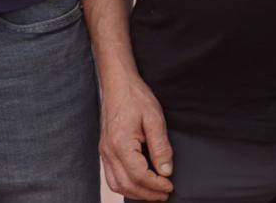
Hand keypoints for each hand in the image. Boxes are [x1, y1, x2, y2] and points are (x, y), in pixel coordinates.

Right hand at [98, 72, 173, 200]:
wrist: (117, 83)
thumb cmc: (135, 97)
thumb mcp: (154, 118)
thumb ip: (161, 147)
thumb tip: (166, 171)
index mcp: (120, 143)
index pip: (139, 175)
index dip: (156, 185)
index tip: (170, 185)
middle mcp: (108, 150)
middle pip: (127, 184)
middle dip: (148, 194)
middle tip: (166, 194)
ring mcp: (104, 151)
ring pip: (116, 184)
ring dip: (136, 192)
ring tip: (154, 192)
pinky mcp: (105, 149)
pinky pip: (111, 176)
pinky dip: (126, 185)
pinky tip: (139, 183)